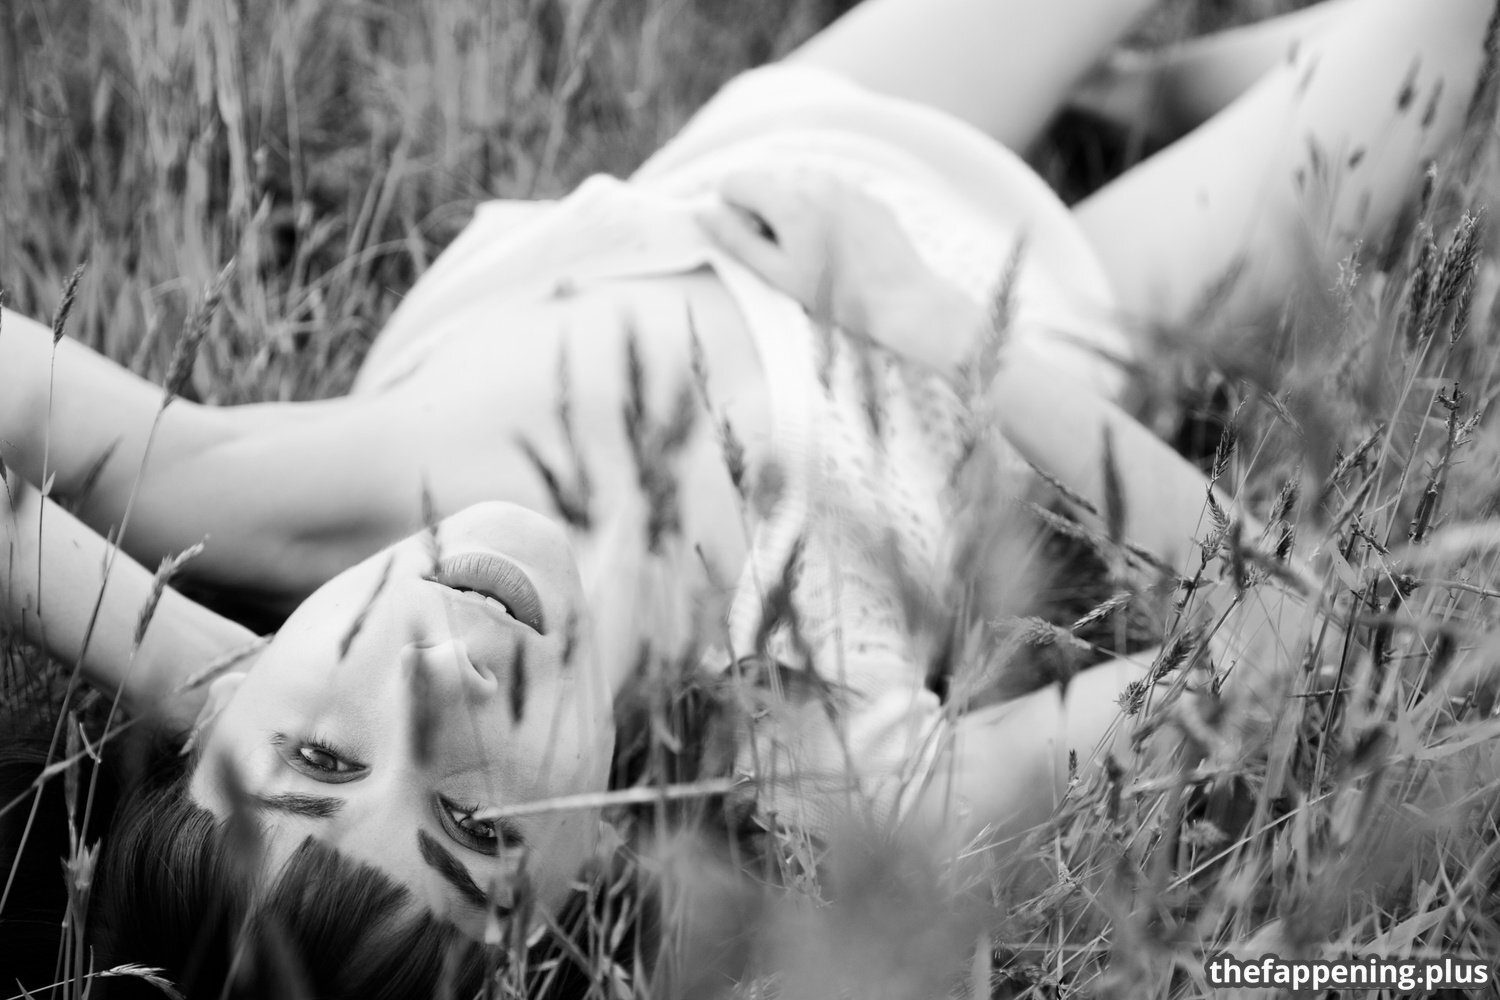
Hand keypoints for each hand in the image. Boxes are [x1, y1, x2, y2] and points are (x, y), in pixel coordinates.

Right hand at [696, 169, 984, 373]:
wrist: (903, 300)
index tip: (756, 244)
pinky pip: (828, 193)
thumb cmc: (836, 296)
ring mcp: (844, 183)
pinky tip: (840, 249)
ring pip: (797, 186)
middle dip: (764, 211)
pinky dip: (822, 213)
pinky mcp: (865, 194)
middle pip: (766, 181)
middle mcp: (815, 178)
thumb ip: (735, 240)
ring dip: (793, 211)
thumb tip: (702, 213)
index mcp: (788, 197)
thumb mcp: (776, 274)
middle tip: (787, 254)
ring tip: (816, 253)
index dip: (734, 213)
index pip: (734, 180)